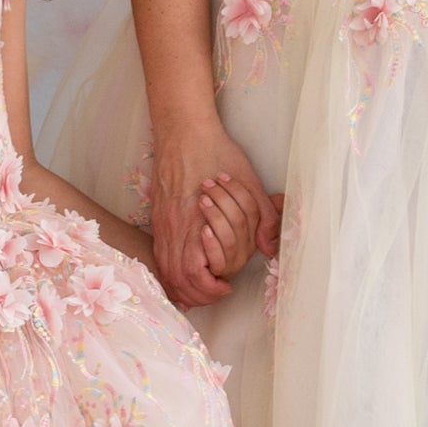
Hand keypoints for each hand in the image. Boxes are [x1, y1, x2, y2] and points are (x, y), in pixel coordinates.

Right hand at [147, 111, 274, 306]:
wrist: (184, 131)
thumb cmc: (216, 153)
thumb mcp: (249, 183)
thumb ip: (261, 218)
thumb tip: (270, 248)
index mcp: (196, 221)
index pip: (195, 273)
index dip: (211, 288)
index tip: (226, 286)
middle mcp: (174, 228)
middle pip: (177, 279)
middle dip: (198, 294)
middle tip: (217, 292)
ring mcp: (162, 224)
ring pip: (165, 270)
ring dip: (183, 286)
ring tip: (202, 289)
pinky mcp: (157, 219)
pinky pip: (159, 256)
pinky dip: (171, 271)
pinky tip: (185, 274)